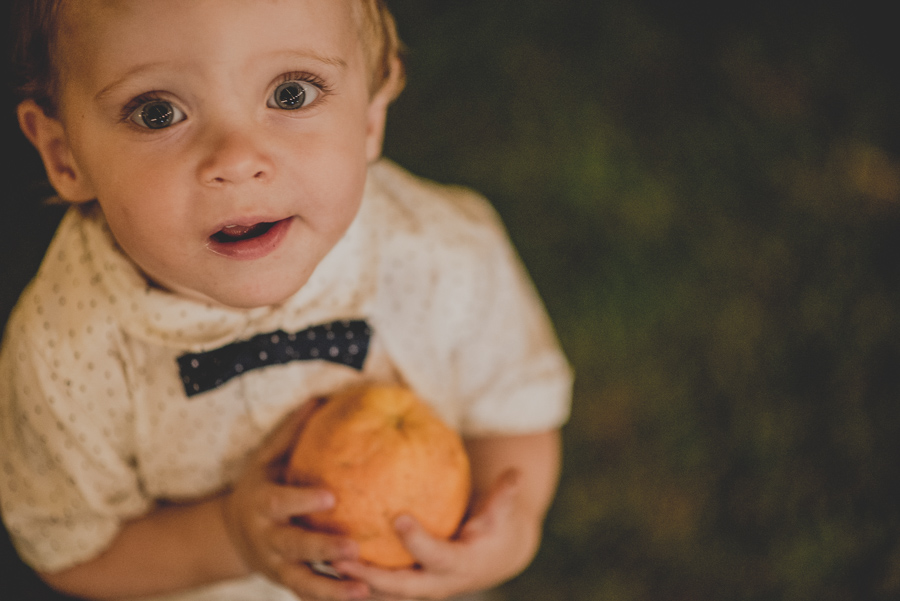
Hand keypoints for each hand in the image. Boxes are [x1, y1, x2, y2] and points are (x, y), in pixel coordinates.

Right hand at [221, 403, 370, 600]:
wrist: (231, 535)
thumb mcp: (266, 460)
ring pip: (302, 582)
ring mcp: (276, 567)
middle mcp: (267, 539)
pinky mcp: (288, 584)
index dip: (302, 502)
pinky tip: (365, 598)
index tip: (331, 498)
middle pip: (293, 548)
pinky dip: (333, 600)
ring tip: (363, 590)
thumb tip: (320, 398)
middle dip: (322, 550)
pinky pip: (311, 596)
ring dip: (331, 589)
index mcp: (261, 504)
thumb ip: (291, 434)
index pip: (280, 503)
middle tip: (353, 548)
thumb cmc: (259, 487)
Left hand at [334, 469, 538, 600]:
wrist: (493, 559)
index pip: (437, 556)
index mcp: (460, 565)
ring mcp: (419, 591)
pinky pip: (375, 591)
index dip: (419, 541)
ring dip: (351, 586)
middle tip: (340, 555)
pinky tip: (321, 565)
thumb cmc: (495, 527)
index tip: (397, 518)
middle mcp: (437, 585)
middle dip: (369, 577)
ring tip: (320, 564)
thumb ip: (504, 496)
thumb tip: (515, 473)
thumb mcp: (503, 513)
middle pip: (400, 588)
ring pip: (381, 597)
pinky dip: (350, 584)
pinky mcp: (405, 590)